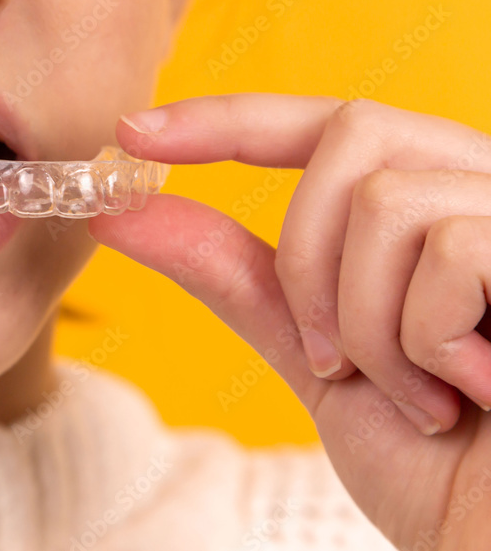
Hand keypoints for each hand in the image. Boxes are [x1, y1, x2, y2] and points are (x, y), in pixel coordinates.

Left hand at [88, 95, 490, 549]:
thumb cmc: (432, 459)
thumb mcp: (312, 353)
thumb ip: (234, 273)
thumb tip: (122, 211)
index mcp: (432, 202)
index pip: (324, 123)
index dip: (227, 119)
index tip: (133, 135)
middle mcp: (486, 187)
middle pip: (353, 133)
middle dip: (305, 256)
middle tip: (329, 358)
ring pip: (386, 202)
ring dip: (365, 324)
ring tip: (416, 394)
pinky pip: (451, 250)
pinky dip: (426, 342)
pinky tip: (469, 392)